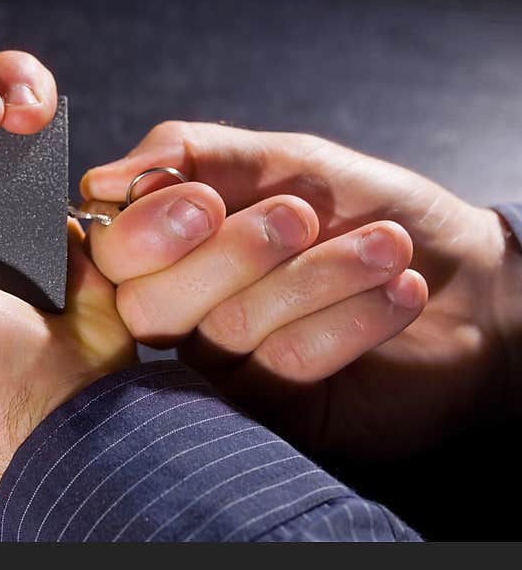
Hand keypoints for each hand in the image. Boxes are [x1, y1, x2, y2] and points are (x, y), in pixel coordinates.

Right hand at [82, 121, 521, 459]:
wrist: (468, 279)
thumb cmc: (368, 211)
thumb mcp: (285, 161)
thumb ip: (194, 155)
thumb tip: (102, 182)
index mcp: (176, 250)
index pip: (113, 254)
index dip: (145, 233)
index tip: (204, 202)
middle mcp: (188, 315)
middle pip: (153, 304)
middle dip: (232, 255)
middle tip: (300, 216)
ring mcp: (226, 370)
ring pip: (226, 331)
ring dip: (313, 278)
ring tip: (382, 248)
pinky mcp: (274, 414)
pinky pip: (281, 369)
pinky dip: (344, 322)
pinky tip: (396, 292)